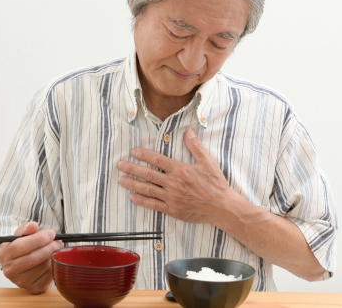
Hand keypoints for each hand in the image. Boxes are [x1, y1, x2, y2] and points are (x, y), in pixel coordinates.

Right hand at [0, 222, 62, 293]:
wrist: (24, 263)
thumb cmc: (23, 246)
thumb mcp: (21, 234)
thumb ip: (26, 228)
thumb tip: (33, 226)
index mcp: (4, 254)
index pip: (20, 246)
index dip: (38, 239)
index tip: (51, 234)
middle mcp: (9, 270)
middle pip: (32, 258)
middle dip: (49, 247)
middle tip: (58, 241)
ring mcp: (20, 281)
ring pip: (43, 267)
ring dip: (54, 256)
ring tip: (56, 249)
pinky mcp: (33, 288)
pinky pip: (49, 276)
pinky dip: (55, 266)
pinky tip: (54, 259)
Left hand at [117, 128, 235, 223]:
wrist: (221, 207)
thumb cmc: (215, 185)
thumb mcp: (208, 163)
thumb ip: (196, 147)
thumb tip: (188, 132)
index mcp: (180, 170)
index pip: (158, 160)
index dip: (144, 155)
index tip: (133, 151)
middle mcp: (173, 184)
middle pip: (148, 174)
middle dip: (132, 169)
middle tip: (120, 165)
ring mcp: (172, 198)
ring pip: (148, 189)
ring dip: (133, 184)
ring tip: (121, 179)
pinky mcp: (172, 210)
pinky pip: (154, 205)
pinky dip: (142, 201)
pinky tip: (132, 197)